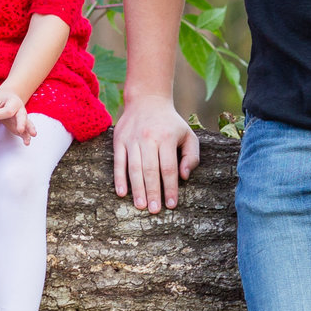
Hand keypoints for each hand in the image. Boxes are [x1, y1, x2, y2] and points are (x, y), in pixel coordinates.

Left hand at [0, 84, 33, 141]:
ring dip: (29, 130)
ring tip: (32, 135)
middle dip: (21, 123)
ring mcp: (21, 118)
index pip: (7, 111)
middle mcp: (20, 110)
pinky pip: (25, 131)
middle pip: (22, 116)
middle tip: (20, 129)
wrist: (7, 98)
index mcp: (13, 102)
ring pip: (27, 123)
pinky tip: (26, 142)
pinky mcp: (20, 126)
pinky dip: (26, 136)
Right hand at [112, 94, 199, 211]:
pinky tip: (122, 192)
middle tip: (154, 210)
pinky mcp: (119, 140)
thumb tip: (184, 177)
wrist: (147, 99)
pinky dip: (119, 178)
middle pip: (150, 170)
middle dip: (153, 192)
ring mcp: (132, 139)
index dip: (170, 188)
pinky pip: (118, 162)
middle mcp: (148, 138)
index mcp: (167, 137)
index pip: (168, 168)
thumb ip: (191, 156)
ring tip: (140, 206)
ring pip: (134, 168)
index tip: (171, 205)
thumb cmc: (170, 123)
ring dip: (137, 189)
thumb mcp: (188, 135)